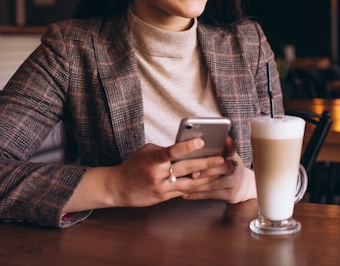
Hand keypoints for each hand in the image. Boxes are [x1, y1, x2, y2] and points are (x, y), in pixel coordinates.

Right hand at [107, 138, 227, 206]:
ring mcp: (161, 188)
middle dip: (206, 163)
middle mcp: (157, 175)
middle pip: (186, 168)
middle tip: (221, 159)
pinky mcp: (164, 198)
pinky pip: (184, 191)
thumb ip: (164, 150)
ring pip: (189, 183)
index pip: (171, 152)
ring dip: (207, 177)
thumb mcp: (146, 151)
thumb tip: (186, 148)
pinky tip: (208, 182)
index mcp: (152, 160)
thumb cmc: (133, 165)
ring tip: (220, 171)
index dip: (186, 147)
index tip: (201, 142)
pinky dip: (196, 186)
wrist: (118, 188)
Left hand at [181, 136, 255, 203]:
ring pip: (214, 184)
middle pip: (223, 168)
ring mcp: (235, 182)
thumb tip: (195, 141)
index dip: (230, 145)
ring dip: (197, 184)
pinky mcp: (230, 195)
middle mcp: (236, 169)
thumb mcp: (226, 157)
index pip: (232, 150)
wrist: (242, 186)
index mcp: (233, 157)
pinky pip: (211, 195)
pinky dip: (197, 194)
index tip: (226, 139)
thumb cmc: (226, 168)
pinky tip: (185, 194)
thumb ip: (215, 152)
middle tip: (193, 172)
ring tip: (183, 184)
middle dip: (207, 170)